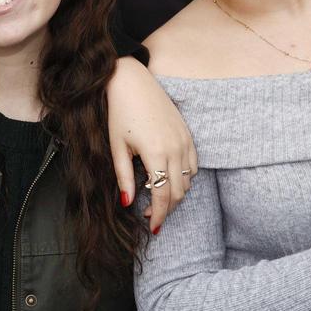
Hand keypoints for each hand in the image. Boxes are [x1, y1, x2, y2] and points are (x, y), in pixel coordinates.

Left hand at [106, 57, 196, 233]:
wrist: (131, 81)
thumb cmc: (120, 113)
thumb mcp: (117, 147)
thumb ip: (123, 177)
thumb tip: (127, 203)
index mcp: (156, 153)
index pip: (164, 196)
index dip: (159, 216)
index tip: (153, 228)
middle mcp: (175, 148)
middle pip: (179, 192)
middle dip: (167, 209)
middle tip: (151, 215)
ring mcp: (184, 140)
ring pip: (189, 180)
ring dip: (176, 194)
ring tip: (158, 197)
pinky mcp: (188, 133)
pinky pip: (194, 164)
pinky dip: (185, 177)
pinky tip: (170, 178)